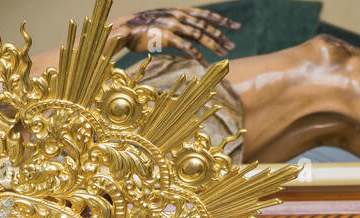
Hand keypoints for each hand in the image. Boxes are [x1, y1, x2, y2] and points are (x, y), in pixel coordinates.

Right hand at [108, 7, 239, 61]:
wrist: (125, 30)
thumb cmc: (141, 28)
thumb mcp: (161, 21)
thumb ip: (174, 24)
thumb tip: (184, 31)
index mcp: (178, 11)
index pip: (205, 15)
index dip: (221, 21)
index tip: (234, 27)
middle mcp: (178, 16)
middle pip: (205, 26)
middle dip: (221, 35)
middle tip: (232, 45)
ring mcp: (173, 26)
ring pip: (199, 35)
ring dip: (213, 45)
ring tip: (224, 54)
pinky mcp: (167, 37)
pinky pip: (187, 47)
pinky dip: (198, 56)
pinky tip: (205, 63)